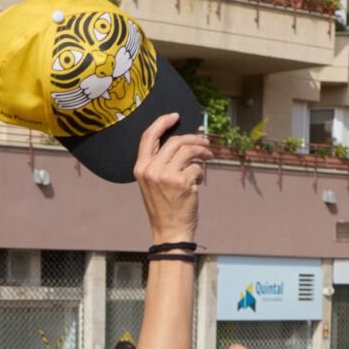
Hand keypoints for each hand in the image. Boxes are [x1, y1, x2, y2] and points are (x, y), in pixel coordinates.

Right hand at [132, 113, 211, 244]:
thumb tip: (182, 141)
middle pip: (175, 141)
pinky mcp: (182, 181)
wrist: (170, 232)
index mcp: (140, 168)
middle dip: (194, 139)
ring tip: (208, 157)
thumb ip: (160, 163)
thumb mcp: (153, 184)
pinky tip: (197, 183)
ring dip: (202, 152)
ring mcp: (166, 175)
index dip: (163, 122)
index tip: (176, 116)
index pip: (149, 136)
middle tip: (205, 143)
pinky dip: (201, 173)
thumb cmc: (164, 208)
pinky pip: (197, 167)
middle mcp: (150, 170)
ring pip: (188, 150)